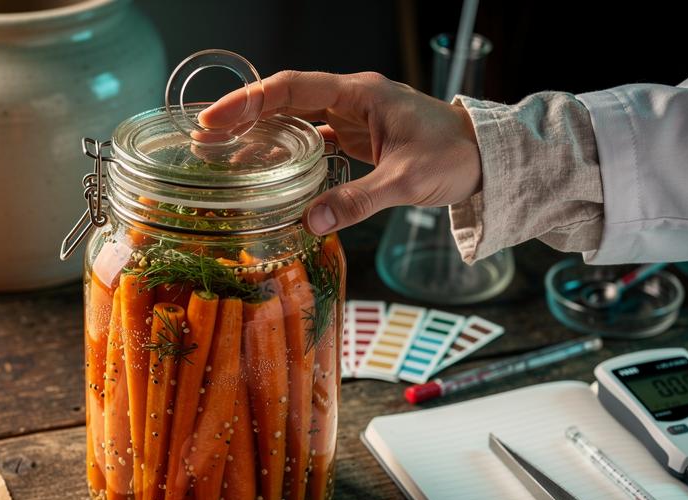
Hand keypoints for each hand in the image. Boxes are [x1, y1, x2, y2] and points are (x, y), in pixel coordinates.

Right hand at [200, 71, 481, 234]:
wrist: (485, 160)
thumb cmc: (455, 158)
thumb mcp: (407, 182)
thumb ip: (360, 201)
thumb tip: (312, 221)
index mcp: (361, 94)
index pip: (292, 89)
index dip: (249, 103)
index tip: (214, 119)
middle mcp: (352, 99)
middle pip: (285, 99)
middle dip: (243, 116)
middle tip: (202, 138)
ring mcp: (354, 117)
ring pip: (294, 118)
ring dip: (260, 132)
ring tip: (222, 152)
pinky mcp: (357, 138)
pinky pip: (311, 137)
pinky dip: (285, 150)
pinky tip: (264, 168)